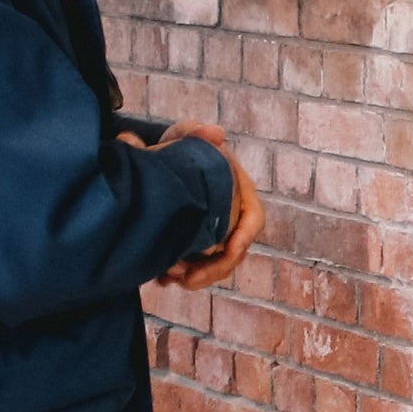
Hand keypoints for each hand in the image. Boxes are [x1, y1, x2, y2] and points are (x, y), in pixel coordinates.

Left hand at [138, 122, 261, 290]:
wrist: (161, 160)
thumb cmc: (181, 147)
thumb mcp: (185, 136)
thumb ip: (195, 132)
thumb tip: (215, 133)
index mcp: (240, 193)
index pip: (253, 220)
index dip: (244, 238)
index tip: (228, 252)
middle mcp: (233, 218)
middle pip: (233, 253)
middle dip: (212, 270)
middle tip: (185, 279)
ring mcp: (215, 234)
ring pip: (212, 266)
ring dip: (194, 277)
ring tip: (167, 278)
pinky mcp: (197, 246)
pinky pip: (195, 267)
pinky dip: (179, 275)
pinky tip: (159, 279)